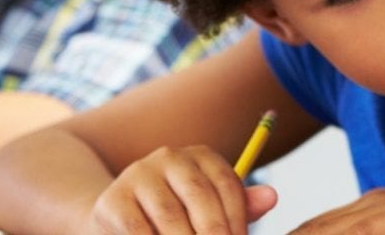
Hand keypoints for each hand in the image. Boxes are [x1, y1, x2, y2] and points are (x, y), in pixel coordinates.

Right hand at [89, 145, 276, 233]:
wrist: (120, 219)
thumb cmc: (179, 216)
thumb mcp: (211, 208)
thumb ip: (241, 206)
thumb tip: (272, 197)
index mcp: (202, 156)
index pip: (227, 184)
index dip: (238, 219)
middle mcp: (170, 157)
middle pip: (200, 196)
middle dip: (214, 232)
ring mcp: (138, 175)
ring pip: (170, 215)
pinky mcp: (112, 200)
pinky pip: (138, 229)